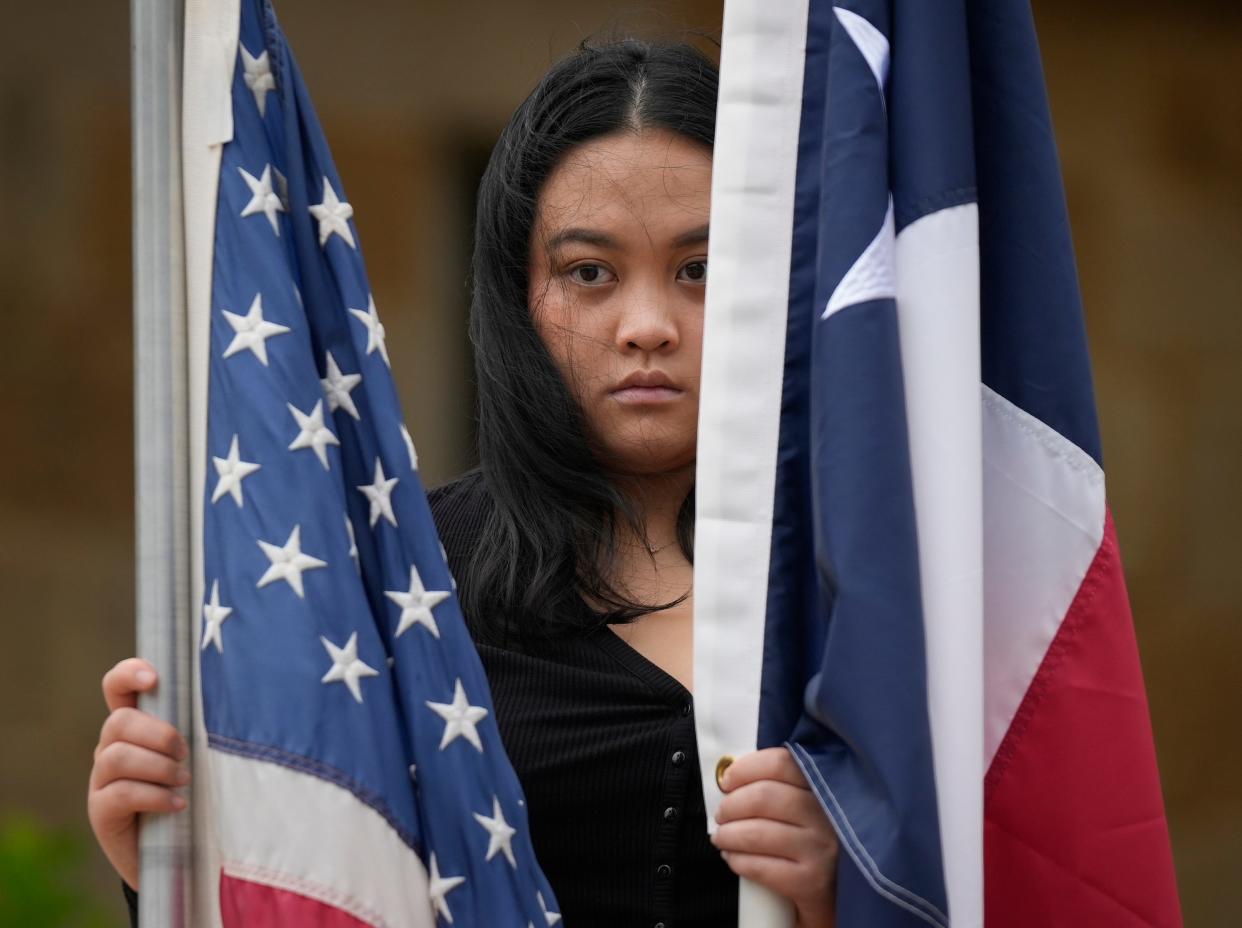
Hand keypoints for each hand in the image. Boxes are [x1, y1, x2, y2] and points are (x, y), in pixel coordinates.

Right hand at [86, 658, 189, 889]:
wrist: (177, 852)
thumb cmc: (193, 791)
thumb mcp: (198, 755)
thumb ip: (199, 729)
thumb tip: (238, 698)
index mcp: (134, 726)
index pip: (117, 687)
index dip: (128, 674)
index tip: (154, 679)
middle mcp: (111, 748)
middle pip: (119, 721)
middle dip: (158, 733)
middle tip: (185, 753)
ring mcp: (102, 780)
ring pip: (116, 756)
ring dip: (158, 766)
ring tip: (184, 780)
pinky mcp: (101, 811)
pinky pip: (120, 793)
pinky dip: (154, 796)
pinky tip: (178, 804)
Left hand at [711, 747, 838, 927]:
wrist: (835, 899)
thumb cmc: (812, 848)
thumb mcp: (806, 810)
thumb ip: (778, 788)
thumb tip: (730, 781)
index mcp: (825, 789)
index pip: (781, 763)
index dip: (745, 769)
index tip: (727, 781)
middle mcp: (828, 815)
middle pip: (764, 796)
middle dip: (731, 805)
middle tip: (721, 815)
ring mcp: (822, 849)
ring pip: (757, 832)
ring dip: (728, 834)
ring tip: (722, 838)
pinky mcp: (812, 882)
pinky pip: (760, 866)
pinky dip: (737, 860)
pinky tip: (733, 859)